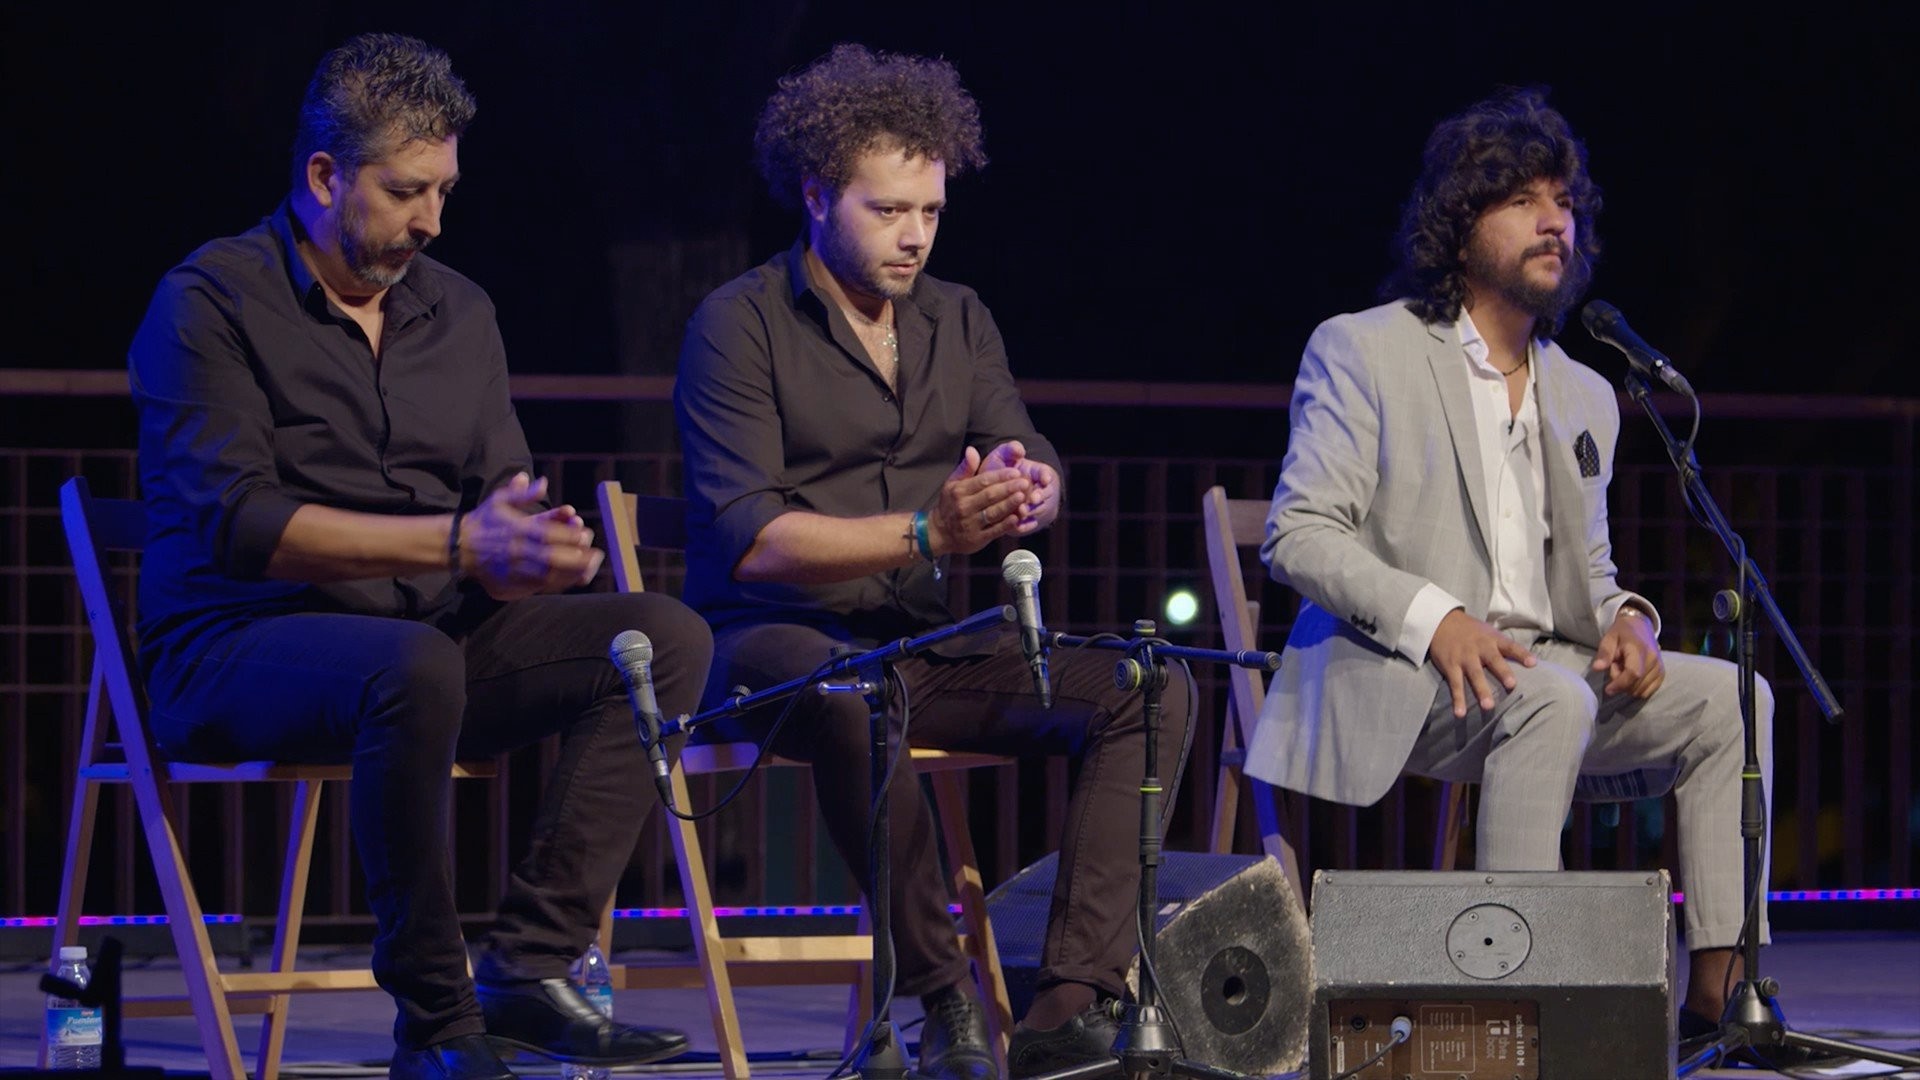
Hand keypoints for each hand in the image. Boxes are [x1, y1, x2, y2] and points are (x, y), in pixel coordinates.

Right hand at [461, 473, 603, 599]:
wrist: (458, 547)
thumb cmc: (483, 521)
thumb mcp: (500, 501)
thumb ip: (523, 493)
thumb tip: (542, 482)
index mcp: (516, 529)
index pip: (547, 533)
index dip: (568, 535)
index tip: (584, 534)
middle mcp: (516, 551)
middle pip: (551, 557)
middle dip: (575, 558)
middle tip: (595, 555)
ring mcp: (514, 569)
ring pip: (547, 575)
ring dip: (570, 572)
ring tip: (588, 568)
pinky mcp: (511, 583)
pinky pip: (538, 586)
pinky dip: (556, 583)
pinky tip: (570, 578)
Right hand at [927, 446, 1032, 554]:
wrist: (940, 533)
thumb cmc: (950, 505)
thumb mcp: (952, 484)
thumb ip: (965, 468)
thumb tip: (972, 450)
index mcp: (959, 491)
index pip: (983, 481)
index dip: (1000, 476)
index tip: (1016, 472)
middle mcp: (964, 507)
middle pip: (990, 496)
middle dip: (1009, 488)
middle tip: (1025, 482)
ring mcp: (971, 524)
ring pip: (993, 512)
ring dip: (1009, 504)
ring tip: (1024, 496)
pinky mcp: (977, 539)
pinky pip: (994, 531)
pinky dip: (1006, 524)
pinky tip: (1017, 517)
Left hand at [981, 440, 1060, 532]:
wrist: (990, 493)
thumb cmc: (999, 471)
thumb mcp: (1003, 457)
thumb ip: (1010, 450)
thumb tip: (1019, 449)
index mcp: (1037, 473)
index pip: (1046, 473)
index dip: (1045, 476)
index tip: (1044, 478)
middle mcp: (1040, 491)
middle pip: (1046, 495)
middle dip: (1040, 496)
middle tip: (1033, 498)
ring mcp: (1035, 507)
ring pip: (1037, 511)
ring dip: (1031, 511)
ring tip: (1021, 511)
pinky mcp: (1027, 522)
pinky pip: (1028, 526)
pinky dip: (1024, 526)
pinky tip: (1016, 526)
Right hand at [1428, 609, 1535, 717]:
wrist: (1441, 622)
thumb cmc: (1471, 631)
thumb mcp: (1488, 633)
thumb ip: (1504, 647)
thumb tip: (1530, 662)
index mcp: (1492, 639)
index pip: (1510, 646)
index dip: (1521, 654)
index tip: (1533, 663)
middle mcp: (1480, 648)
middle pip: (1493, 660)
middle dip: (1502, 672)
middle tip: (1511, 685)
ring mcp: (1464, 658)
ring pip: (1474, 675)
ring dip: (1481, 690)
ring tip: (1488, 706)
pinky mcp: (1450, 666)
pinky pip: (1455, 684)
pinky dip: (1458, 699)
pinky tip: (1460, 713)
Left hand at [1593, 608, 1663, 697]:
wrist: (1641, 626)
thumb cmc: (1622, 632)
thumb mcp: (1609, 638)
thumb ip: (1604, 654)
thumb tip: (1597, 668)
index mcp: (1640, 649)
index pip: (1633, 673)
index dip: (1620, 684)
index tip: (1608, 689)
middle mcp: (1653, 660)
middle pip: (1636, 684)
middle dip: (1621, 683)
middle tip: (1615, 667)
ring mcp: (1660, 667)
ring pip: (1642, 690)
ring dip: (1629, 686)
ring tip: (1624, 670)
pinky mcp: (1662, 673)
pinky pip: (1649, 691)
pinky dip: (1638, 689)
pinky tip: (1632, 677)